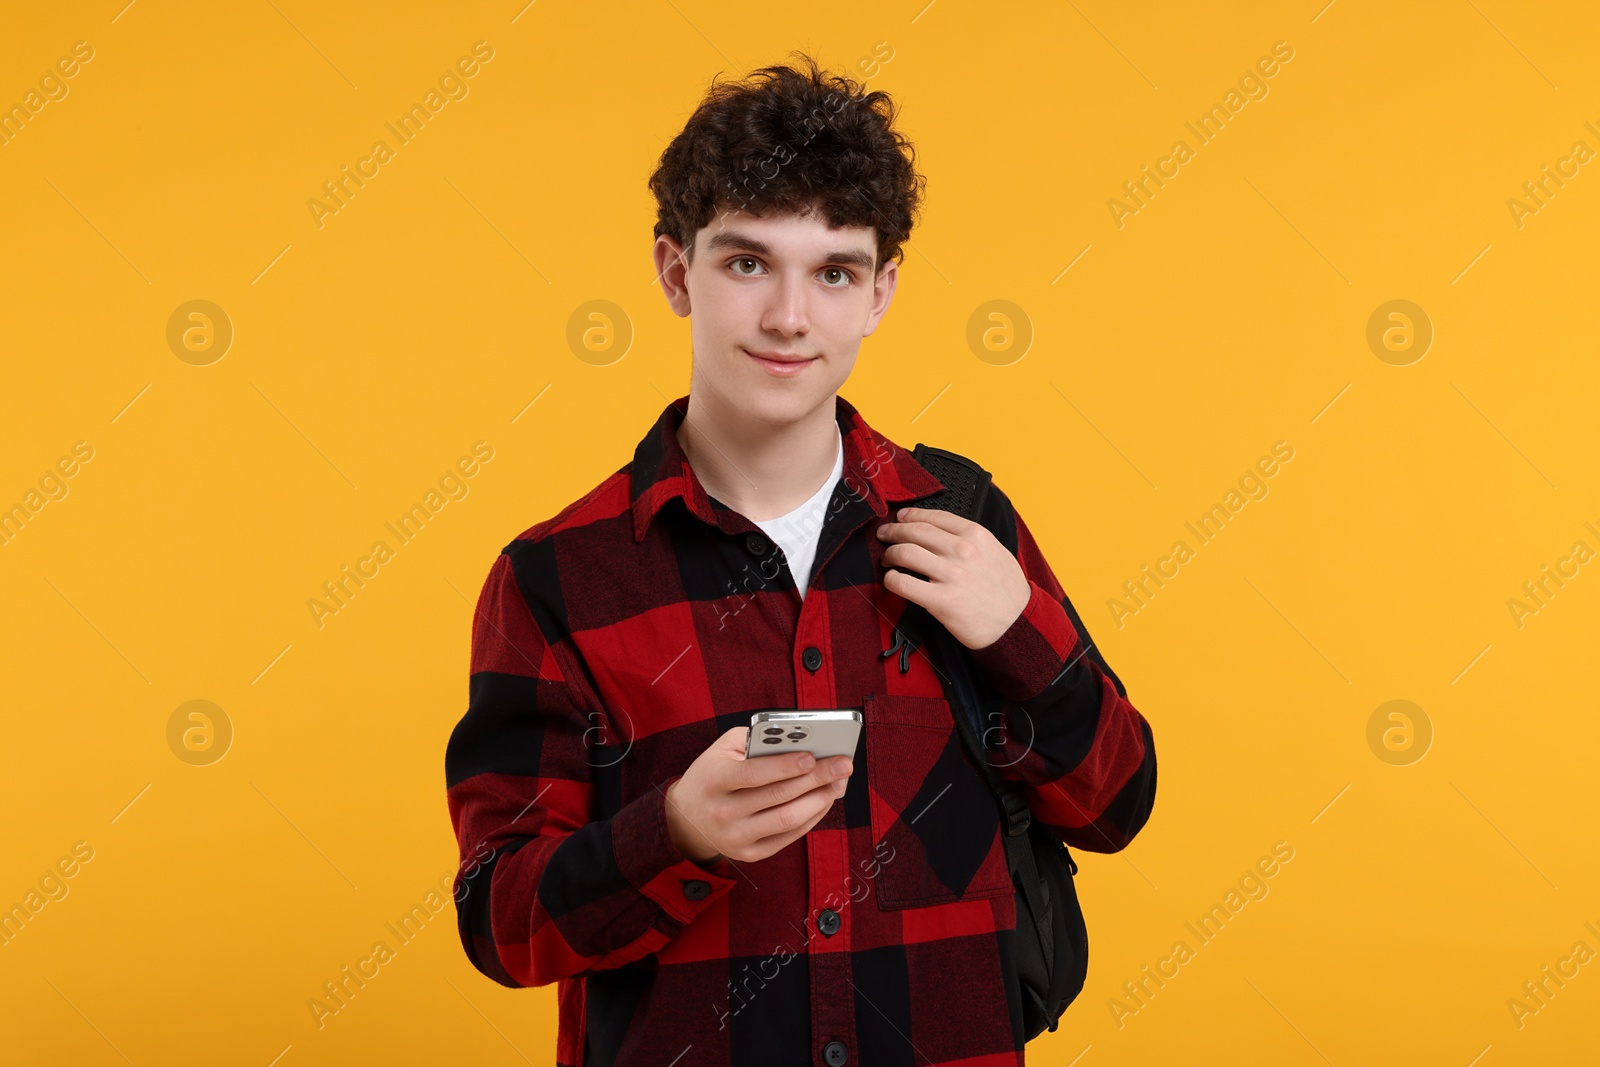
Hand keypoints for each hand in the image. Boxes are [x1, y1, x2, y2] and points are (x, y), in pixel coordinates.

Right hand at [663, 727, 853, 863]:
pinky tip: (825, 800)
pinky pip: (789, 836)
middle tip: (844, 764)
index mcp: (714, 780)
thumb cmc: (714, 773)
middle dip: (816, 778)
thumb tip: (802, 742)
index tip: (813, 756)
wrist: (688, 818)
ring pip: (788, 819)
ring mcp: (736, 838)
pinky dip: (812, 817)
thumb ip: (757, 740)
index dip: (785, 766)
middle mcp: (722, 813)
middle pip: (778, 796)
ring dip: (820, 800)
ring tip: (839, 782)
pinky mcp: (750, 855)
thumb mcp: (723, 749)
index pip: (753, 774)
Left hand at [876, 506, 1031, 649]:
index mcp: (976, 535)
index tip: (901, 518)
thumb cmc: (1007, 591)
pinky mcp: (940, 600)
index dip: (911, 516)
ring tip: (887, 559)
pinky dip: (891, 579)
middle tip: (885, 536)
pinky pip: (903, 583)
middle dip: (893, 532)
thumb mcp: (996, 552)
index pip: (934, 517)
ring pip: (904, 553)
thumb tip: (938, 531)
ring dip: (889, 554)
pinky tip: (892, 580)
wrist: (1017, 624)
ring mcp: (951, 575)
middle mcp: (962, 551)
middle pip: (914, 531)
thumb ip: (970, 539)